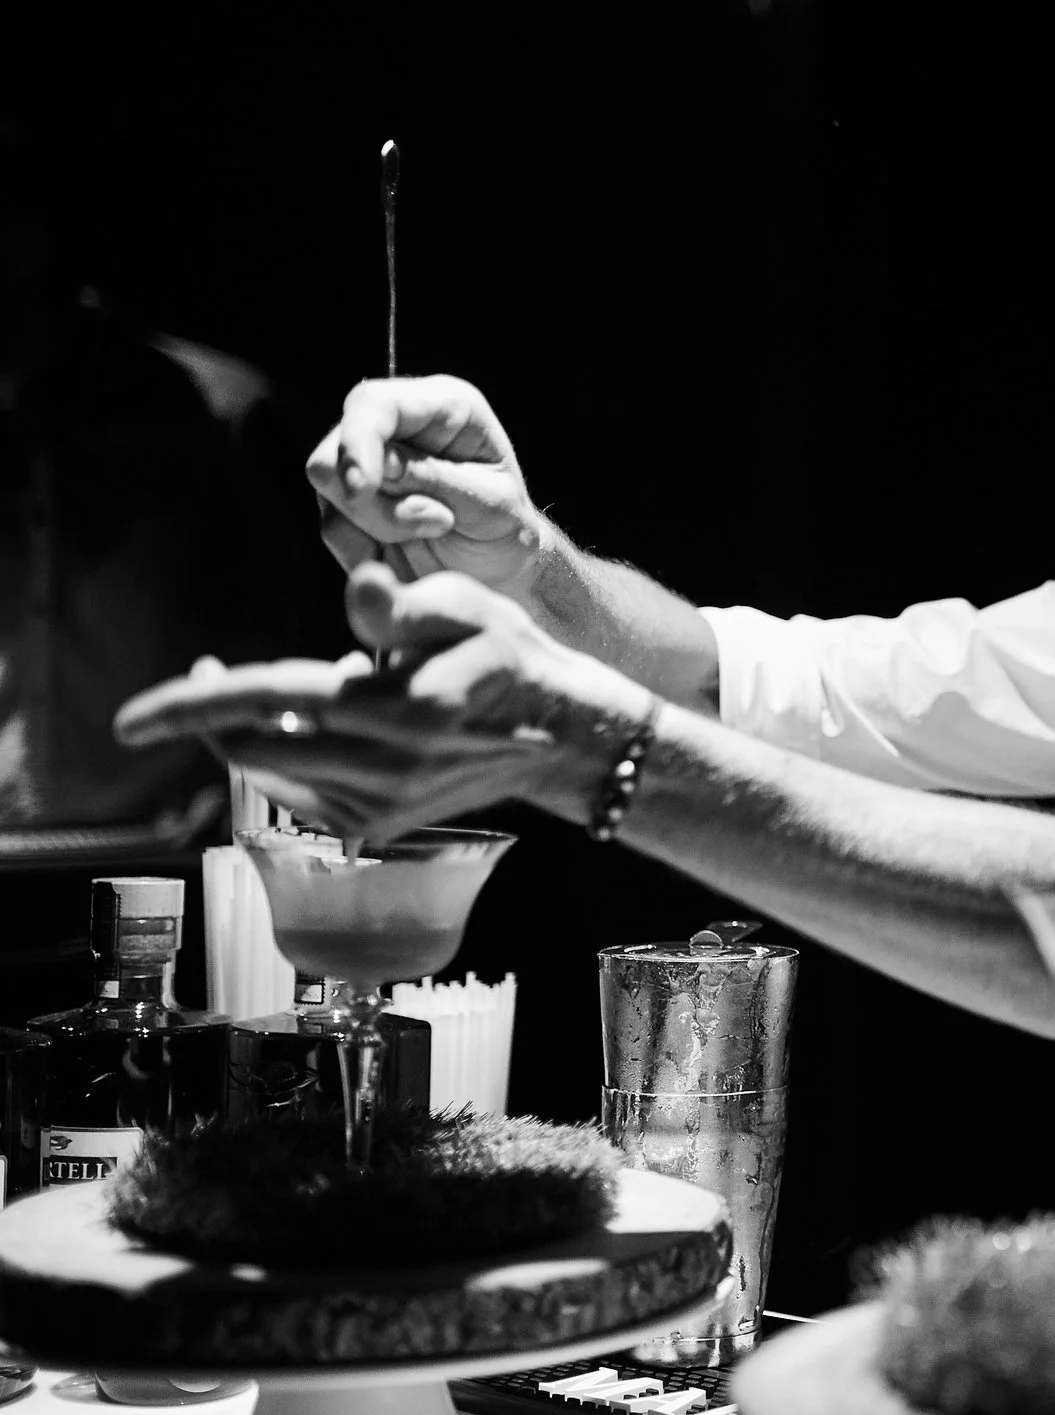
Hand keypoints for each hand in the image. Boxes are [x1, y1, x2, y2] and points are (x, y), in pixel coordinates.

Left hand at [114, 563, 648, 839]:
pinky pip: (303, 794)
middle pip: (252, 750)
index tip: (126, 722)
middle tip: (210, 672)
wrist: (568, 740)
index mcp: (394, 710)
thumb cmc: (515, 661)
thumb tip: (357, 590)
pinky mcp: (381, 824)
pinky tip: (327, 730)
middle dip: (212, 716)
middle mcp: (381, 768)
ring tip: (291, 696)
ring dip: (257, 736)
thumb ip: (403, 603)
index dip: (188, 709)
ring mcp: (379, 806)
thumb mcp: (469, 607)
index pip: (267, 705)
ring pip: (273, 775)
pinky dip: (293, 760)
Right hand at [307, 375, 548, 595]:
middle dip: (376, 501)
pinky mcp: (347, 499)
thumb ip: (436, 478)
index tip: (360, 489)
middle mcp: (394, 424)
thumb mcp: (490, 504)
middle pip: (334, 449)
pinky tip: (407, 547)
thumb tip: (381, 462)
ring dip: (378, 524)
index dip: (359, 442)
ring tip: (435, 529)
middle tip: (439, 523)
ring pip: (329, 490)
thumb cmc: (506, 527)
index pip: (374, 403)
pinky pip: (332, 525)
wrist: (499, 566)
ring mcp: (365, 461)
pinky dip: (365, 546)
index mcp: (442, 405)